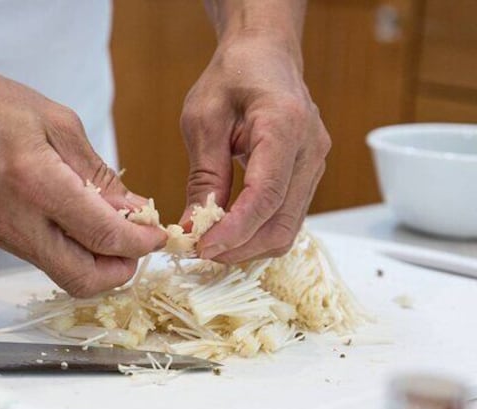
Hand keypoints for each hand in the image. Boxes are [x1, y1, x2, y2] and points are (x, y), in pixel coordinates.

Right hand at [0, 63, 165, 296]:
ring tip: (111, 231)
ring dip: (96, 264)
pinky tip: (79, 224)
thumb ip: (97, 174)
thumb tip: (133, 209)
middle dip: (121, 271)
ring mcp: (3, 235)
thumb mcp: (58, 123)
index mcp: (37, 185)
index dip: (140, 243)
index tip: (156, 234)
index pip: (104, 237)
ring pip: (63, 275)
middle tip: (136, 245)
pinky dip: (71, 253)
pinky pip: (43, 259)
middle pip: (83, 279)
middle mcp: (18, 222)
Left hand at [180, 32, 330, 262]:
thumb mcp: (203, 119)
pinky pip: (287, 218)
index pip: (265, 195)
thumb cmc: (233, 77)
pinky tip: (228, 235)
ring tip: (209, 247)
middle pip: (281, 222)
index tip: (201, 247)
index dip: (234, 230)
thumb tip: (193, 226)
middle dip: (239, 247)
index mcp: (284, 125)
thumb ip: (204, 175)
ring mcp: (315, 165)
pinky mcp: (308, 175)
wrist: (265, 55)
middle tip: (198, 253)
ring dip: (248, 247)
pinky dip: (258, 234)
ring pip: (288, 228)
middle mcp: (310, 149)